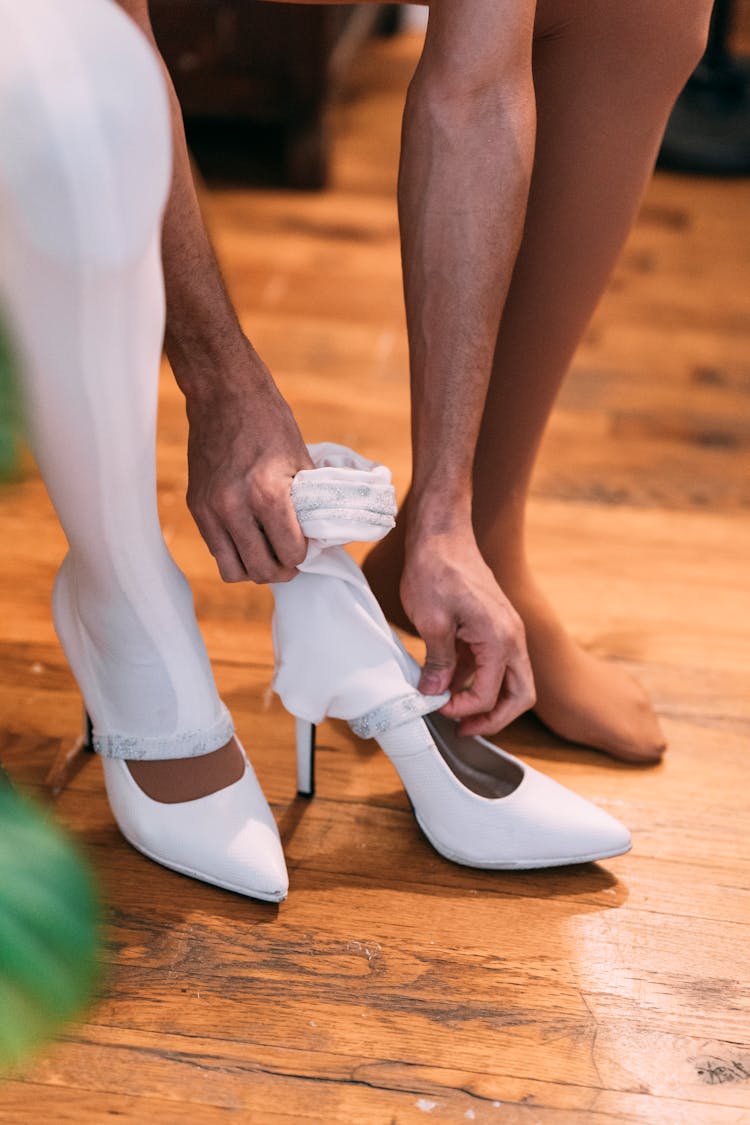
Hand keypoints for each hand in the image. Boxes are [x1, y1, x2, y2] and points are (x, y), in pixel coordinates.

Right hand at [184, 365, 312, 582]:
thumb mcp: (299, 460)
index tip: (307, 545)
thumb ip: (307, 503)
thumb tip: (319, 536)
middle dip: (282, 570)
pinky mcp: (195, 506)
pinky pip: (216, 550)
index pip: (290, 553)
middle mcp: (233, 507)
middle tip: (291, 560)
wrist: (223, 393)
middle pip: (262, 570)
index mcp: (266, 494)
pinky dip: (235, 553)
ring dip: (255, 569)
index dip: (304, 554)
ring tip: (268, 554)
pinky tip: (248, 538)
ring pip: (233, 571)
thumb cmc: (269, 421)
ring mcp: (210, 509)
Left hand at [400, 530, 534, 735]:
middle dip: (493, 718)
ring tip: (451, 709)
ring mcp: (505, 631)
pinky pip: (493, 662)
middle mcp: (512, 637)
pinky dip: (476, 677)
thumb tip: (434, 693)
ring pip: (509, 680)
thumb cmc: (437, 571)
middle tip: (462, 729)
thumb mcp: (432, 622)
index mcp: (500, 639)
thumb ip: (438, 662)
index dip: (463, 709)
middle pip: (519, 695)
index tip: (436, 706)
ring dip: (484, 698)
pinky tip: (448, 680)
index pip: (490, 694)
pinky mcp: (493, 625)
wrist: (442, 533)